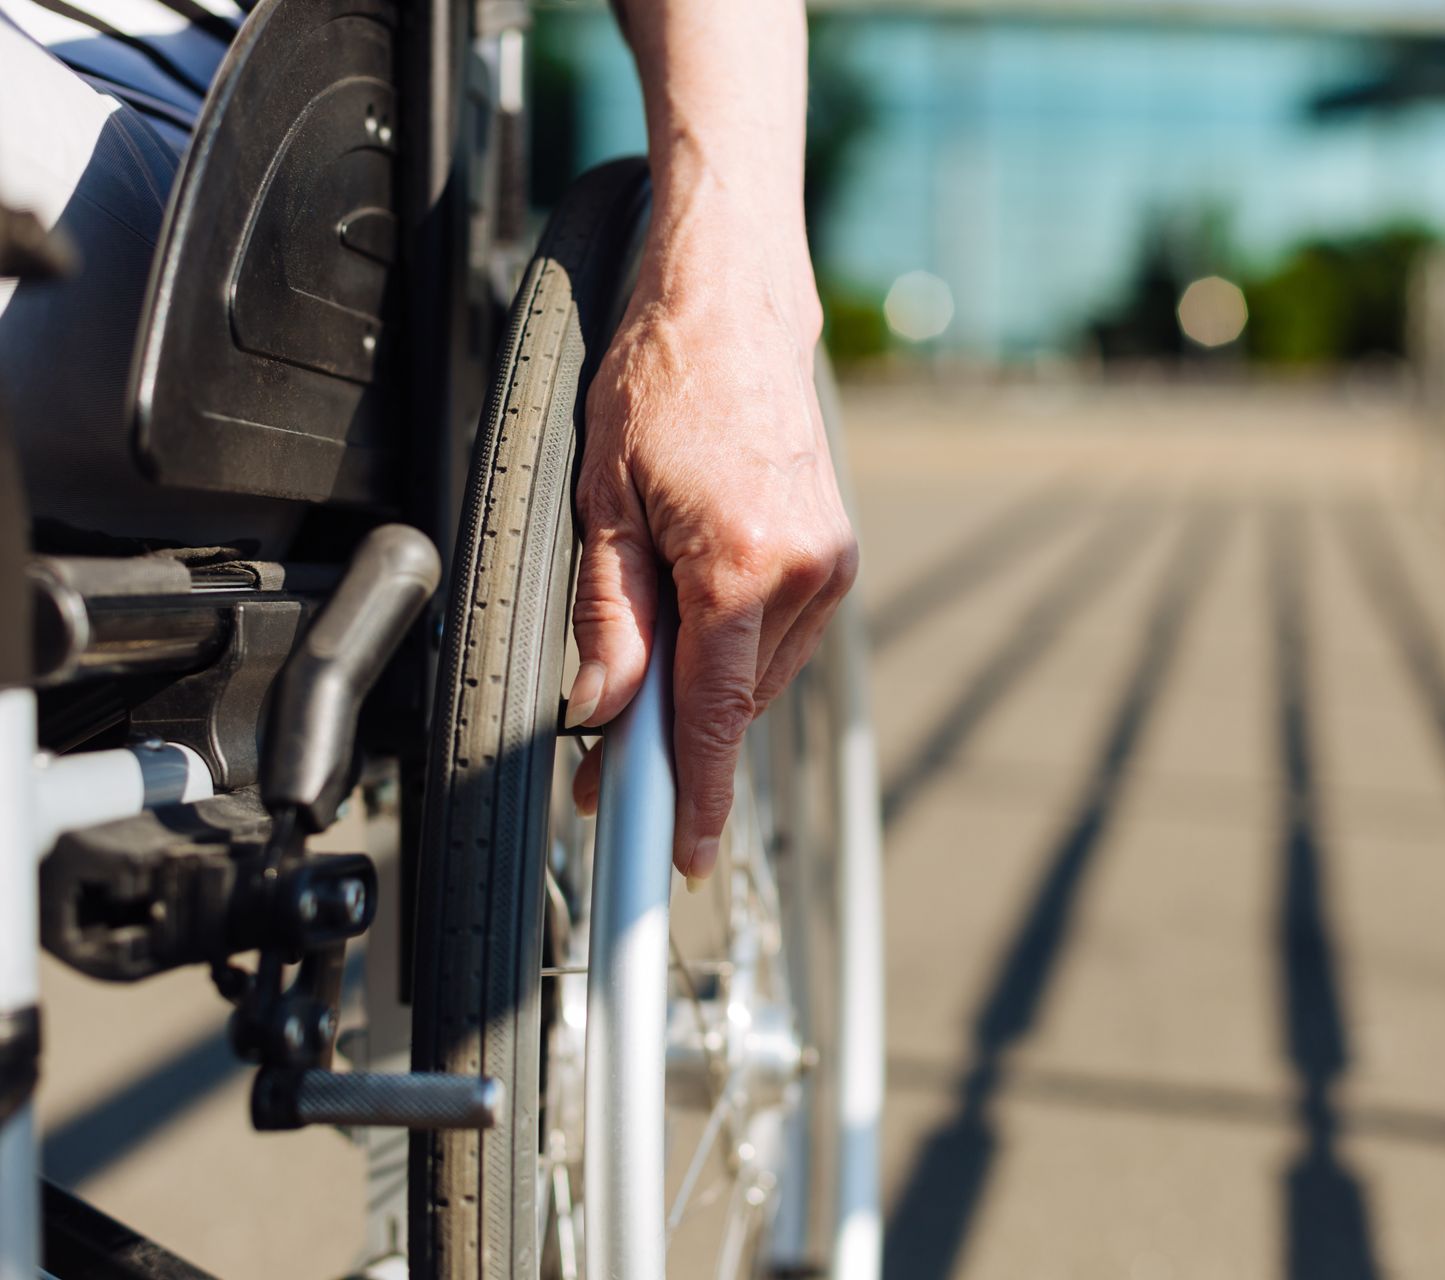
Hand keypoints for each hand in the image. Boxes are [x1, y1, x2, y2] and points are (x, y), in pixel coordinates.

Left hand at [566, 228, 854, 884]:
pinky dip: (734, 653)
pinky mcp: (836, 553)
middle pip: (733, 702)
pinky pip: (779, 638)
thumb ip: (608, 615)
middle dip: (675, 743)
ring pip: (757, 675)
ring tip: (643, 669)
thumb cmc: (662, 382)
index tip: (684, 856)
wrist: (734, 307)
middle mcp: (803, 572)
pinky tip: (695, 625)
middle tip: (607, 767)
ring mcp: (829, 563)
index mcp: (741, 563)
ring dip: (705, 694)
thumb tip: (600, 705)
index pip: (713, 714)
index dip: (696, 795)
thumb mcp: (604, 500)